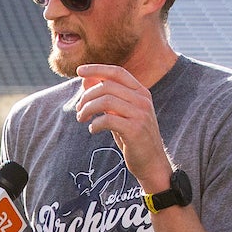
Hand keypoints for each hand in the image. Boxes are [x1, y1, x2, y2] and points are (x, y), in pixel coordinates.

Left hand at [75, 63, 172, 190]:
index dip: (97, 69)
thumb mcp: (120, 114)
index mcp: (141, 92)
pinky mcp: (135, 130)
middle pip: (107, 86)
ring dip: (88, 109)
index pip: (117, 72)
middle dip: (87, 96)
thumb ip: (106, 97)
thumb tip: (85, 80)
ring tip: (82, 119)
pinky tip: (93, 130)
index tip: (79, 71)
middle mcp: (143, 100)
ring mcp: (140, 114)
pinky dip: (95, 124)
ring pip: (105, 101)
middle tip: (79, 109)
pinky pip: (107, 120)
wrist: (152, 163)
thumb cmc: (133, 137)